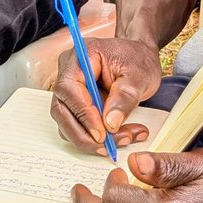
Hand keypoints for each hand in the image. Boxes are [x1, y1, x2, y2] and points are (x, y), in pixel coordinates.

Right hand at [51, 37, 161, 152]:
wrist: (140, 57)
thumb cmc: (138, 59)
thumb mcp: (139, 76)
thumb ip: (124, 98)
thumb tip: (110, 123)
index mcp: (82, 56)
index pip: (70, 89)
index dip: (83, 114)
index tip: (101, 133)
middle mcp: (70, 72)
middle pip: (62, 110)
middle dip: (85, 134)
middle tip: (110, 146)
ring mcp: (70, 89)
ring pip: (68, 122)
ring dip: (92, 139)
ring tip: (124, 138)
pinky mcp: (76, 104)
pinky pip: (78, 126)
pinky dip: (96, 138)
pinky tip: (120, 136)